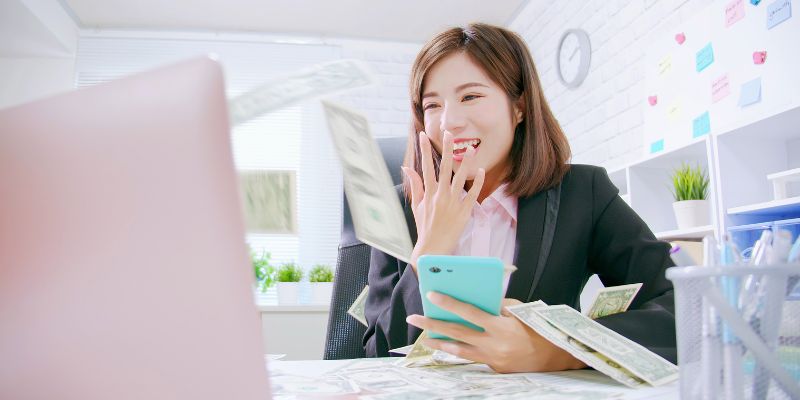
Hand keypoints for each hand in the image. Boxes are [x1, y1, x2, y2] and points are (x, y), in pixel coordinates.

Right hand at [403, 131, 484, 270]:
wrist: (433, 247)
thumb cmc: (424, 226)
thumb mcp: (416, 205)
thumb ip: (415, 185)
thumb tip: (407, 168)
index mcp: (428, 194)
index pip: (426, 167)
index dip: (424, 150)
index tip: (423, 136)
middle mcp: (440, 196)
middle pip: (444, 168)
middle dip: (446, 149)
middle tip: (448, 133)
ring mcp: (453, 203)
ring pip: (460, 179)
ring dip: (465, 162)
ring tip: (470, 148)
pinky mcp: (464, 212)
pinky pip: (472, 195)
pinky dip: (477, 183)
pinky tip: (481, 171)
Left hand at [406, 293, 586, 373]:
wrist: (556, 357)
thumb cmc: (539, 329)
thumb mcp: (521, 312)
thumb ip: (499, 306)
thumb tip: (479, 302)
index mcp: (500, 326)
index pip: (469, 312)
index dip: (449, 303)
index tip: (432, 295)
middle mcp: (493, 344)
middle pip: (457, 332)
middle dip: (433, 324)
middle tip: (414, 317)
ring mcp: (492, 358)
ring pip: (459, 350)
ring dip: (440, 342)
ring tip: (425, 335)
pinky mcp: (494, 368)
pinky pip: (472, 358)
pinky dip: (458, 352)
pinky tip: (447, 346)